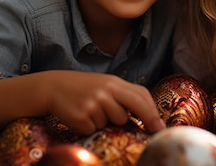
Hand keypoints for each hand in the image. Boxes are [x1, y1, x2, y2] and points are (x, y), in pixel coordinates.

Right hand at [46, 71, 164, 135]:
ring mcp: (94, 103)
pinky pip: (96, 130)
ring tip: (94, 112)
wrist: (54, 87)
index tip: (161, 126)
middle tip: (154, 131)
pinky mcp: (82, 116)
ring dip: (107, 123)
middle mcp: (106, 91)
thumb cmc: (86, 88)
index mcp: (114, 82)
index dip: (152, 112)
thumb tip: (147, 117)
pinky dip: (91, 127)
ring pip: (114, 123)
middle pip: (133, 109)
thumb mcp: (107, 86)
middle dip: (147, 121)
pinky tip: (82, 116)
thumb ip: (125, 96)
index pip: (140, 96)